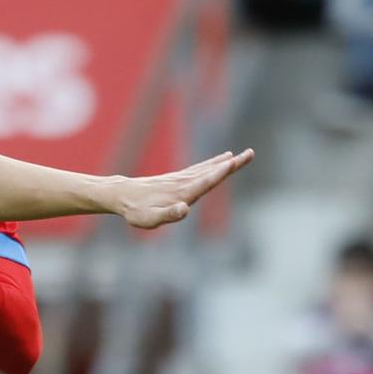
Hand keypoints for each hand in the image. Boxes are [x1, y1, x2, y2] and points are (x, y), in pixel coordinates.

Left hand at [105, 150, 253, 230]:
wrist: (122, 195)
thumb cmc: (136, 212)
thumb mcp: (150, 220)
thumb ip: (168, 215)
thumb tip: (185, 209)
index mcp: (182, 193)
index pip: (205, 182)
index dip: (220, 173)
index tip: (233, 161)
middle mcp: (184, 183)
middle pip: (212, 172)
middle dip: (232, 164)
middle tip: (250, 154)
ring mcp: (181, 179)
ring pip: (208, 168)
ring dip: (226, 162)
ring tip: (242, 156)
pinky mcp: (178, 178)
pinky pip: (200, 168)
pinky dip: (213, 163)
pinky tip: (221, 159)